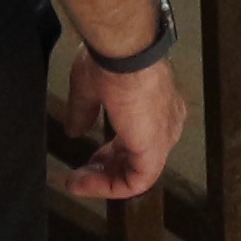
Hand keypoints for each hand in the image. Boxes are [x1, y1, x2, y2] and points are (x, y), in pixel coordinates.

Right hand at [61, 51, 184, 201]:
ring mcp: (162, 138)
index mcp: (156, 105)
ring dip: (104, 183)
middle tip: (79, 175)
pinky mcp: (154, 151)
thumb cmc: (111, 60)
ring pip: (137, 175)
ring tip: (76, 183)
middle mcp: (165, 124)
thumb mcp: (91, 88)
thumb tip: (74, 130)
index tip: (87, 158)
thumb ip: (84, 112)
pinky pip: (135, 182)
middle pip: (137, 159)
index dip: (111, 153)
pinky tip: (82, 183)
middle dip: (106, 170)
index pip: (136, 139)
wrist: (123, 52)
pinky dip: (109, 187)